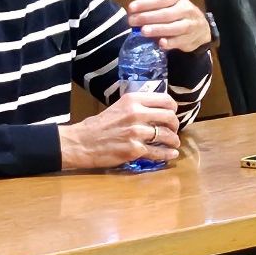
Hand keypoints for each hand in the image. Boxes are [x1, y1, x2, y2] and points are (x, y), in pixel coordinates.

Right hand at [59, 91, 180, 169]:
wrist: (81, 143)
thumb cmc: (99, 125)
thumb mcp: (119, 107)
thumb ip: (137, 106)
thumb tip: (157, 109)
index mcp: (133, 100)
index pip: (165, 100)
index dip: (173, 108)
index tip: (172, 114)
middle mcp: (136, 114)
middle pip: (169, 117)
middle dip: (175, 125)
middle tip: (173, 130)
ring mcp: (136, 133)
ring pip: (167, 135)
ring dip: (173, 140)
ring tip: (173, 142)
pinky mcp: (134, 150)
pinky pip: (158, 152)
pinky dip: (168, 154)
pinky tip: (171, 154)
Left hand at [128, 0, 212, 51]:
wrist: (200, 27)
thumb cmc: (176, 13)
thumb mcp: (167, 4)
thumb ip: (152, 8)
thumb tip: (132, 15)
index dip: (146, 3)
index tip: (131, 8)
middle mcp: (186, 8)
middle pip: (166, 13)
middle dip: (148, 17)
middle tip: (132, 21)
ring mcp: (190, 24)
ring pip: (174, 27)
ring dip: (158, 29)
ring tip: (143, 31)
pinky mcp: (191, 38)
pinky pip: (180, 40)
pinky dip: (170, 42)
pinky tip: (161, 43)